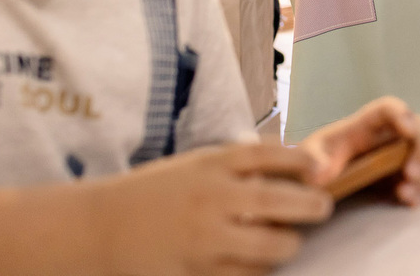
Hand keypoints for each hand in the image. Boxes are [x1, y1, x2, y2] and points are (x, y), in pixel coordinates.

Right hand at [95, 141, 328, 275]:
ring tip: (289, 241)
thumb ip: (237, 164)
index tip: (318, 169)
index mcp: (210, 165)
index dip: (302, 161)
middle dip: (312, 206)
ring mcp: (204, 238)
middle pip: (279, 201)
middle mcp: (210, 199)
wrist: (97, 228)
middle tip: (322, 208)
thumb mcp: (193, 164)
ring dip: (288, 244)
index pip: (269, 156)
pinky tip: (258, 263)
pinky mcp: (195, 272)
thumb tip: (292, 160)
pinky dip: (258, 270)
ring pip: (270, 247)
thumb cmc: (152, 193)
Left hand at [299, 96, 419, 207]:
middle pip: (418, 129)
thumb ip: (311, 159)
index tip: (408, 130)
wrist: (316, 177)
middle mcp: (389, 136)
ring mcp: (399, 156)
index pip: (387, 108)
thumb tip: (320, 173)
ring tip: (407, 194)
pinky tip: (410, 201)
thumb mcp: (306, 155)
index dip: (401, 113)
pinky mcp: (403, 177)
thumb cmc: (315, 158)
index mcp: (365, 124)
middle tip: (411, 173)